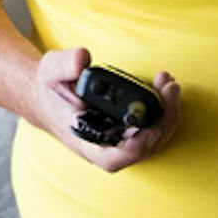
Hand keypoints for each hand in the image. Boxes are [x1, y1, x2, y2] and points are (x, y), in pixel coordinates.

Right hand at [30, 46, 180, 172]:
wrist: (47, 96)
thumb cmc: (49, 87)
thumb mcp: (50, 70)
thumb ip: (65, 64)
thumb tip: (82, 59)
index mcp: (82, 138)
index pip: (110, 158)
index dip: (133, 149)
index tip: (149, 129)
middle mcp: (103, 145)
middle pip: (141, 149)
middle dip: (162, 122)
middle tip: (169, 90)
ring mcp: (117, 139)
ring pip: (151, 140)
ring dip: (167, 115)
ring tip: (169, 84)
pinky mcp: (127, 129)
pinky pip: (150, 128)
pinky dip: (162, 111)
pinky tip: (163, 87)